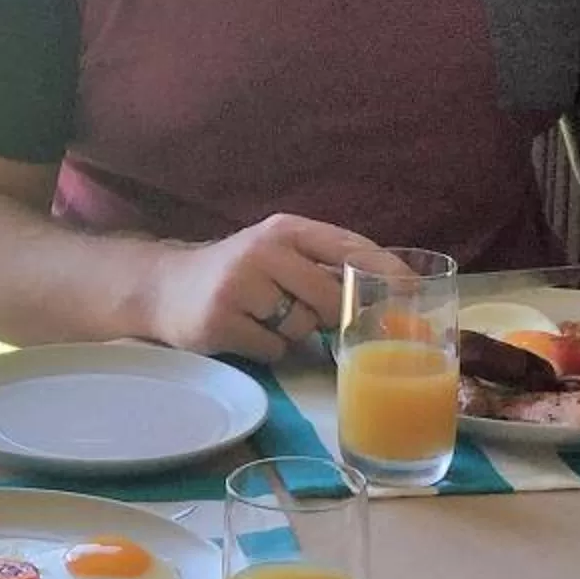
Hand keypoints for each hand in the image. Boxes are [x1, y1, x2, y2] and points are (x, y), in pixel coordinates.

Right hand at [145, 214, 406, 360]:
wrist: (164, 288)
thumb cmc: (238, 274)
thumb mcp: (279, 253)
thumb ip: (324, 265)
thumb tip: (391, 294)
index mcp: (286, 229)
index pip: (350, 247)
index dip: (387, 272)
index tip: (416, 293)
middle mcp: (263, 250)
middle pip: (330, 296)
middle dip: (331, 316)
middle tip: (313, 316)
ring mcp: (239, 286)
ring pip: (301, 327)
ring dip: (293, 333)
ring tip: (264, 318)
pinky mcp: (220, 321)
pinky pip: (273, 349)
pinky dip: (267, 349)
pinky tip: (246, 333)